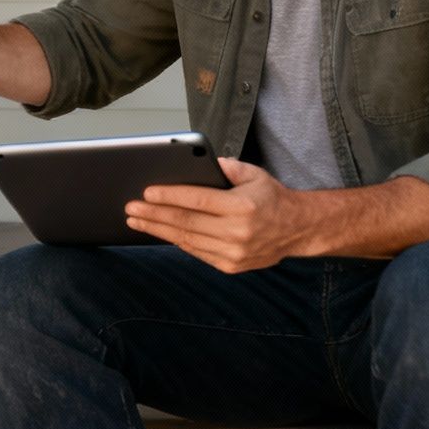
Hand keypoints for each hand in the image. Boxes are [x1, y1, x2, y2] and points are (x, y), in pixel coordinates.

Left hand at [121, 158, 308, 272]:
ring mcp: (234, 253)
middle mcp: (238, 232)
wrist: (298, 229)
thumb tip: (193, 162)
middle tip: (131, 209)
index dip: (169, 196)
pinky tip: (161, 233)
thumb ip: (225, 166)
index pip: (197, 200)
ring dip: (159, 231)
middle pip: (186, 223)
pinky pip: (197, 253)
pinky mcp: (232, 266)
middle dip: (154, 216)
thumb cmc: (271, 197)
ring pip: (187, 241)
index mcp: (242, 206)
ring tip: (138, 222)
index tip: (146, 193)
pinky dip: (178, 242)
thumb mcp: (253, 173)